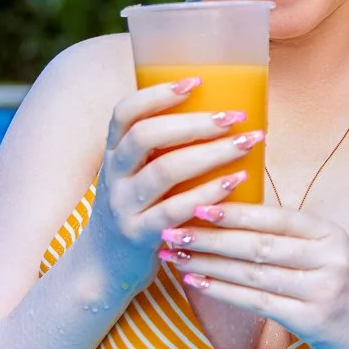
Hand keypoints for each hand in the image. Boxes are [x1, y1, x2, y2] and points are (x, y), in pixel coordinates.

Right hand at [81, 77, 264, 294]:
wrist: (103, 267)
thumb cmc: (135, 210)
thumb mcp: (134, 175)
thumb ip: (160, 150)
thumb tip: (217, 114)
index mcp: (113, 153)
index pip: (125, 113)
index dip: (158, 94)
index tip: (196, 81)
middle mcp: (113, 176)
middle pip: (147, 136)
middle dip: (194, 123)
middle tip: (234, 116)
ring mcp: (123, 206)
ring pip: (164, 171)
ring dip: (210, 154)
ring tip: (246, 143)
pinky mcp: (138, 236)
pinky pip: (175, 209)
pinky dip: (208, 193)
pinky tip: (235, 181)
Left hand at [163, 201, 348, 348]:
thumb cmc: (341, 291)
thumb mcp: (327, 254)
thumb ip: (290, 236)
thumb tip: (232, 214)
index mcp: (331, 233)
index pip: (275, 216)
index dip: (234, 211)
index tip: (196, 204)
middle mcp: (330, 258)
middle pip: (259, 244)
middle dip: (211, 236)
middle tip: (173, 230)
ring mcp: (323, 290)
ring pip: (253, 272)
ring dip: (209, 263)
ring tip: (176, 255)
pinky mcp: (312, 320)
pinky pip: (257, 301)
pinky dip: (223, 290)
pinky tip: (197, 282)